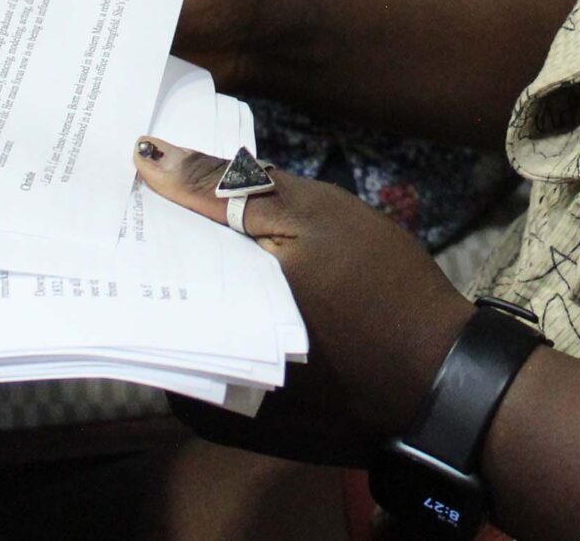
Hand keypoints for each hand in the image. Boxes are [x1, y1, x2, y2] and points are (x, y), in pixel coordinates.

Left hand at [134, 140, 474, 465]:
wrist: (442, 386)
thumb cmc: (384, 291)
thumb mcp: (312, 217)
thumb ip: (224, 186)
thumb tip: (147, 154)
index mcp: (198, 330)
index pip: (144, 259)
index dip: (142, 210)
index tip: (138, 168)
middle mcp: (189, 385)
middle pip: (160, 294)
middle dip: (166, 243)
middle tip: (174, 188)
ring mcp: (213, 411)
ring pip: (185, 326)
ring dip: (195, 280)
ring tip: (210, 231)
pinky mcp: (240, 425)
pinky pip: (210, 357)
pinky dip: (221, 318)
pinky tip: (247, 284)